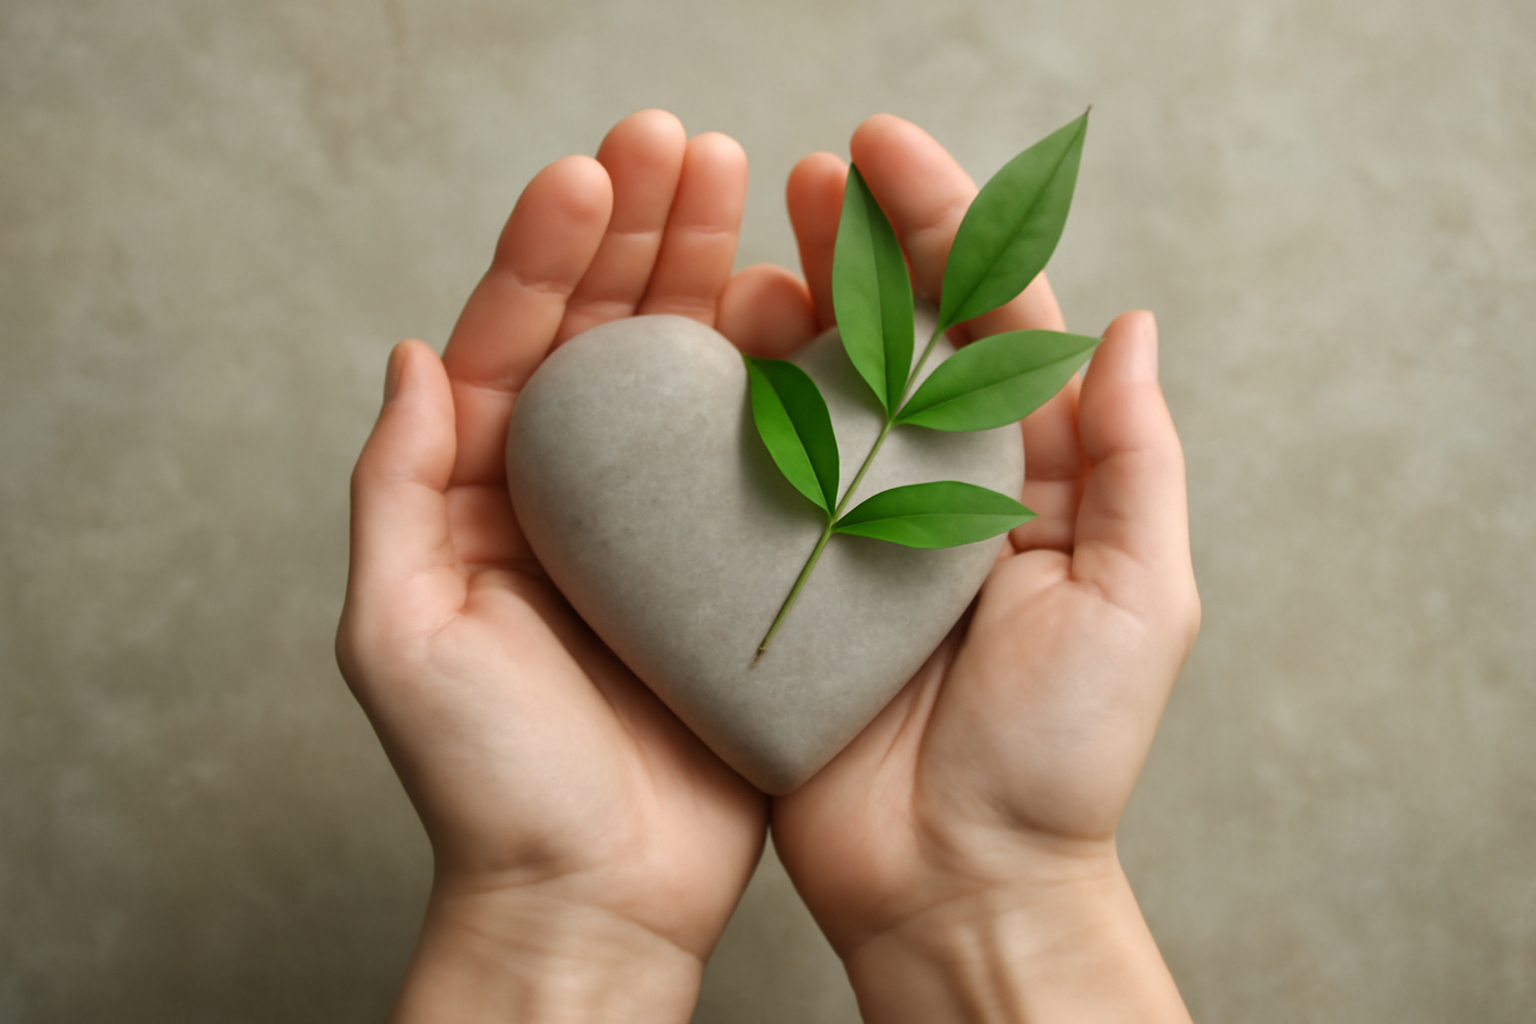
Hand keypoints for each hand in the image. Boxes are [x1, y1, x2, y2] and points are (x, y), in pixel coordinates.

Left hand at [336, 111, 803, 1021]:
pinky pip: (754, 449)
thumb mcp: (401, 632)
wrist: (596, 893)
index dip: (548, 252)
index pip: (513, 341)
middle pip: (602, 332)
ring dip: (709, 274)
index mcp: (484, 490)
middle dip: (637, 232)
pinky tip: (802, 309)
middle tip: (680, 146)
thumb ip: (396, 489)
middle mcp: (571, 492)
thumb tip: (413, 354)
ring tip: (743, 189)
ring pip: (682, 372)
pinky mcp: (731, 562)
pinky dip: (776, 376)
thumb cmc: (491, 780)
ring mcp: (656, 522)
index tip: (594, 176)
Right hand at [770, 116, 1199, 1021]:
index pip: (990, 321)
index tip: (880, 153)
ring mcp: (852, 533)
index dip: (942, 227)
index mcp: (1024, 479)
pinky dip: (727, 414)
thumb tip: (1132, 326)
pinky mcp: (779, 583)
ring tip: (749, 243)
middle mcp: (936, 489)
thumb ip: (1132, 461)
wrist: (955, 880)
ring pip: (817, 392)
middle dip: (860, 244)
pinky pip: (750, 483)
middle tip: (810, 178)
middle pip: (898, 335)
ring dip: (786, 308)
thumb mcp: (1140, 601)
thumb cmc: (1059, 756)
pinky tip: (698, 359)